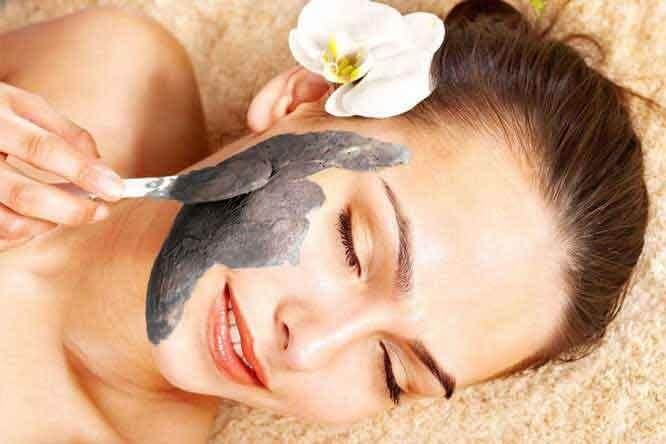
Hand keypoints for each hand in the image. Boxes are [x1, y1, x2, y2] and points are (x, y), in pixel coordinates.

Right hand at [0, 82, 123, 247]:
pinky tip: (34, 221)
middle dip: (72, 210)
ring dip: (46, 226)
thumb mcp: (20, 105)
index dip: (84, 172)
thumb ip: (63, 132)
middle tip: (100, 212)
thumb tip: (101, 166)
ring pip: (8, 223)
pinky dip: (22, 234)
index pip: (44, 149)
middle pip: (25, 195)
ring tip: (63, 214)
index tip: (115, 189)